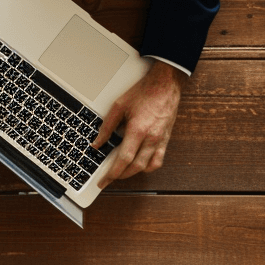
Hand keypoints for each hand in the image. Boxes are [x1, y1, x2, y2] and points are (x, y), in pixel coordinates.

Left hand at [93, 60, 185, 186]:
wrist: (166, 83)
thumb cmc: (144, 92)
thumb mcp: (118, 106)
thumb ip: (106, 127)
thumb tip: (97, 144)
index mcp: (138, 130)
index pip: (124, 159)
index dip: (112, 173)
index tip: (104, 180)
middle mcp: (151, 137)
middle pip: (135, 167)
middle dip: (120, 176)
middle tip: (109, 178)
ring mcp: (161, 139)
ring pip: (148, 166)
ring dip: (134, 172)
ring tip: (122, 172)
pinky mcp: (166, 138)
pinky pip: (159, 159)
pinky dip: (148, 166)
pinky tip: (139, 164)